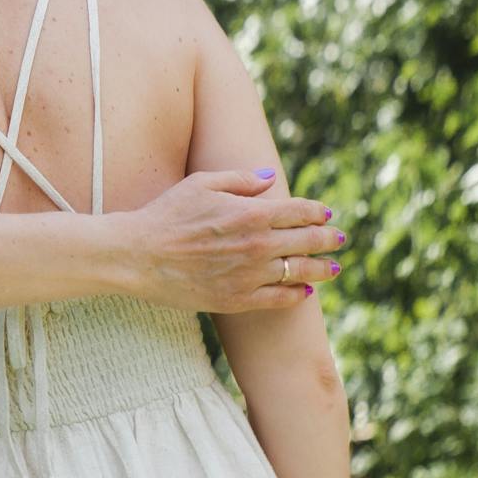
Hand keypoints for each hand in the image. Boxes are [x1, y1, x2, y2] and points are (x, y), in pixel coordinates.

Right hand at [119, 170, 347, 313]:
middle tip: (339, 239)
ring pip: (300, 272)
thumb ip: (240, 180)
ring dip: (322, 269)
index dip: (318, 212)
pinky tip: (304, 291)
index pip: (300, 212)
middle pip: (308, 241)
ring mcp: (250, 275)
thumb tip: (270, 178)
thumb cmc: (166, 214)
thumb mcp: (201, 184)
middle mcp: (257, 244)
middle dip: (329, 239)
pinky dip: (296, 295)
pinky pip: (279, 299)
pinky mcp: (238, 299)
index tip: (326, 214)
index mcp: (251, 213)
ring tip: (333, 268)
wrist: (138, 255)